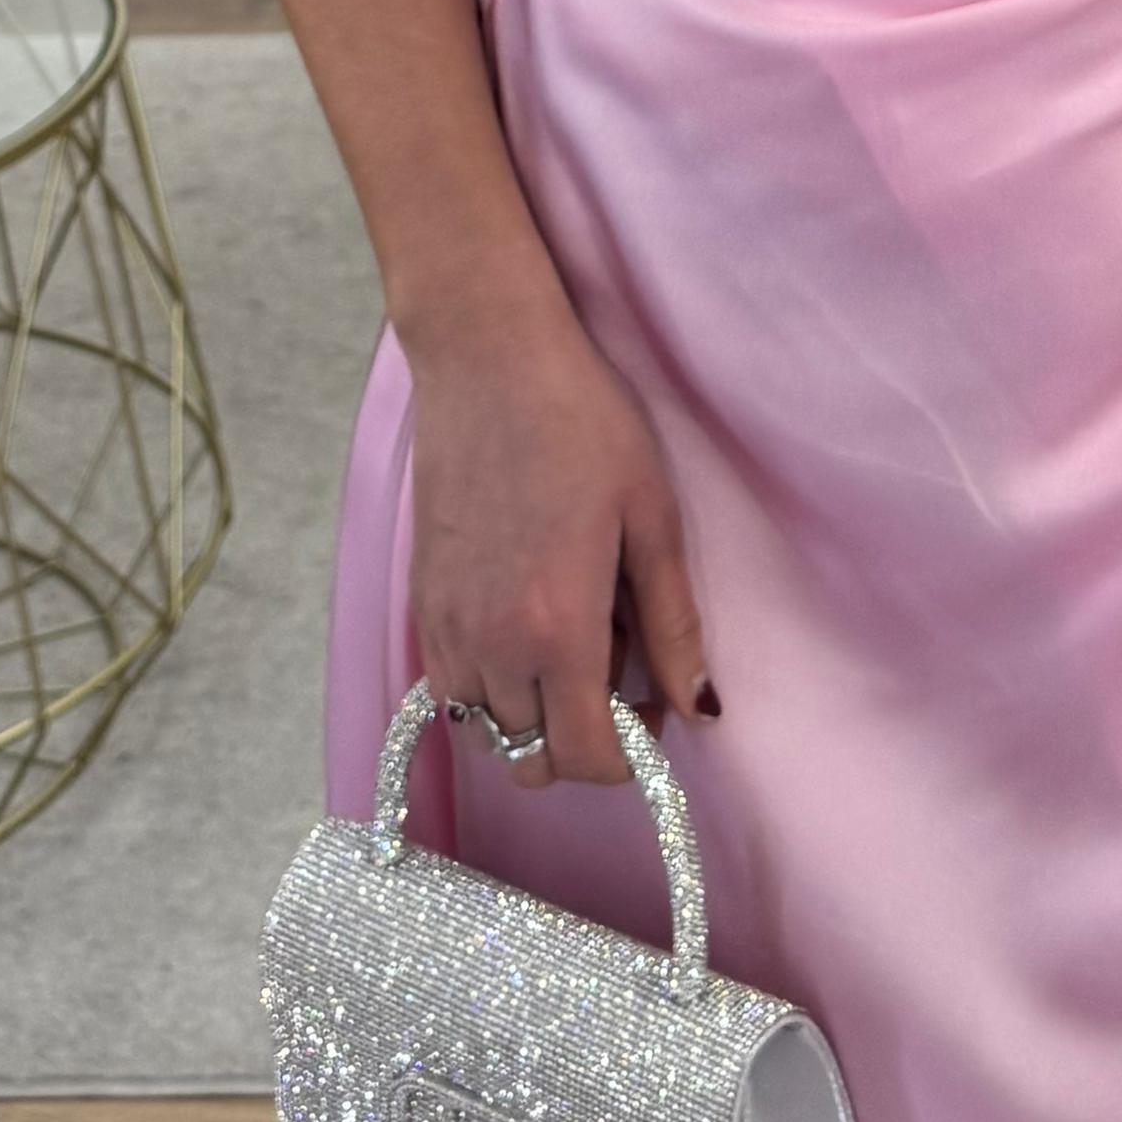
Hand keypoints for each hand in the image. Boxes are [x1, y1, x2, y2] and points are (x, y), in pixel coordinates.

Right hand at [404, 280, 715, 794]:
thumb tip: (701, 708)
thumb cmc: (583, 424)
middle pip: (531, 760)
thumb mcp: (651, 518)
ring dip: (530, 718)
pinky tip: (520, 626)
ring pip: (485, 734)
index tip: (652, 713)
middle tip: (615, 671)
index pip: (583, 757)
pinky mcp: (419, 602)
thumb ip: (672, 625)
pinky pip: (448, 690)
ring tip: (566, 643)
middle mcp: (492, 645)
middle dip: (581, 741)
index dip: (627, 758)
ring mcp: (445, 627)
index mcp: (559, 629)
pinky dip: (487, 688)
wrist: (488, 360)